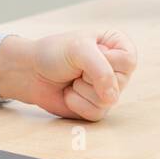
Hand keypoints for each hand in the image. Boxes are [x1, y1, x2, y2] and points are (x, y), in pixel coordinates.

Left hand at [0, 30, 136, 120]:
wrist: (30, 72)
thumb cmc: (53, 53)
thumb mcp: (78, 49)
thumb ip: (101, 69)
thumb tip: (112, 99)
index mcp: (116, 45)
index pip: (129, 60)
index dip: (108, 61)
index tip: (90, 53)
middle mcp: (115, 68)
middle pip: (120, 83)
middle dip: (91, 77)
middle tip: (77, 68)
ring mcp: (107, 89)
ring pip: (108, 101)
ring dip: (82, 91)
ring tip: (72, 79)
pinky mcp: (96, 107)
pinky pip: (96, 114)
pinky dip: (78, 104)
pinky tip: (69, 93)